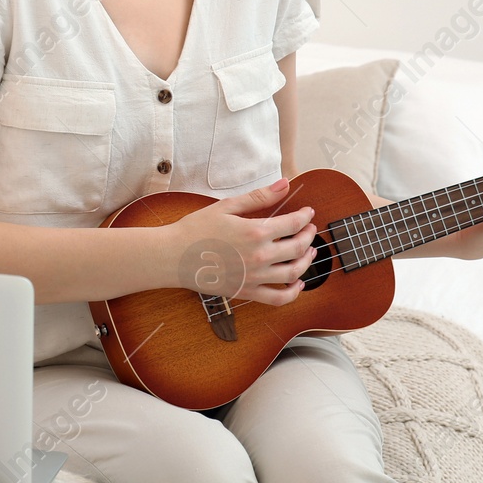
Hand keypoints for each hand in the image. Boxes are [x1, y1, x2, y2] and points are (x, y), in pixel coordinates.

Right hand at [159, 179, 316, 306]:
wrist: (173, 256)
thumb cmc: (196, 229)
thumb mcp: (227, 206)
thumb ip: (259, 197)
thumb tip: (285, 184)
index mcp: (255, 232)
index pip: (293, 224)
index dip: (305, 216)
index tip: (307, 212)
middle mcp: (259, 256)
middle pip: (298, 247)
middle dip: (309, 236)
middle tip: (309, 229)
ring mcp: (254, 277)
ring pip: (293, 272)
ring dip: (307, 261)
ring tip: (309, 252)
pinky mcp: (246, 291)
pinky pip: (278, 298)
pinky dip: (293, 293)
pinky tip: (297, 284)